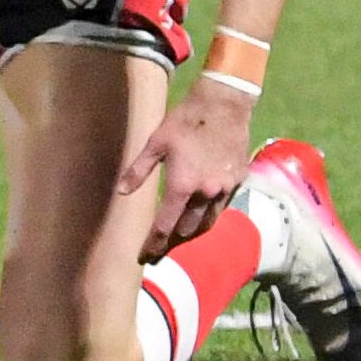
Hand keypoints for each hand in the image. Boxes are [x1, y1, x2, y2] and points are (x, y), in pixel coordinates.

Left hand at [120, 81, 256, 261]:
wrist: (225, 103)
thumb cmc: (186, 119)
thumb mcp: (156, 142)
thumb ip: (138, 170)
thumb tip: (122, 192)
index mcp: (183, 185)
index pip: (165, 226)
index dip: (153, 244)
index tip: (144, 257)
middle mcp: (206, 193)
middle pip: (187, 231)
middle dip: (171, 244)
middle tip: (158, 252)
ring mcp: (225, 189)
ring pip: (207, 224)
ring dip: (191, 236)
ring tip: (177, 242)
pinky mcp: (238, 182)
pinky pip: (221, 209)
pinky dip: (208, 219)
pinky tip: (199, 219)